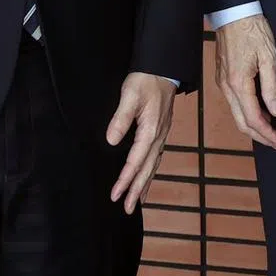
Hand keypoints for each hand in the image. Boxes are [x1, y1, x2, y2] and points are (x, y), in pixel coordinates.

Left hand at [106, 73, 176, 213]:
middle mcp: (159, 135)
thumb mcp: (130, 95)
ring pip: (153, 163)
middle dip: (137, 189)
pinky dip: (151, 169)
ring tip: (138, 200)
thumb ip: (121, 118)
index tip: (114, 196)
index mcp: (151, 130)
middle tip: (127, 209)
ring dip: (145, 182)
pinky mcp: (162, 129)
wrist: (164, 66)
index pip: (136, 161)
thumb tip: (111, 141)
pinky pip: (156, 155)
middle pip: (148, 168)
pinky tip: (147, 173)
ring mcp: (162, 133)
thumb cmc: (146, 79)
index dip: (125, 180)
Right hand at [215, 14, 275, 150]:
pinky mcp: (222, 76)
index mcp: (238, 83)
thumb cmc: (253, 30)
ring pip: (236, 113)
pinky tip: (258, 112)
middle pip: (241, 122)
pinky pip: (233, 102)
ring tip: (270, 131)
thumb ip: (271, 87)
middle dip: (260, 136)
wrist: (234, 11)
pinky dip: (246, 113)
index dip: (268, 134)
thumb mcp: (269, 56)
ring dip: (252, 126)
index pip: (253, 119)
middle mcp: (226, 87)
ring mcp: (222, 82)